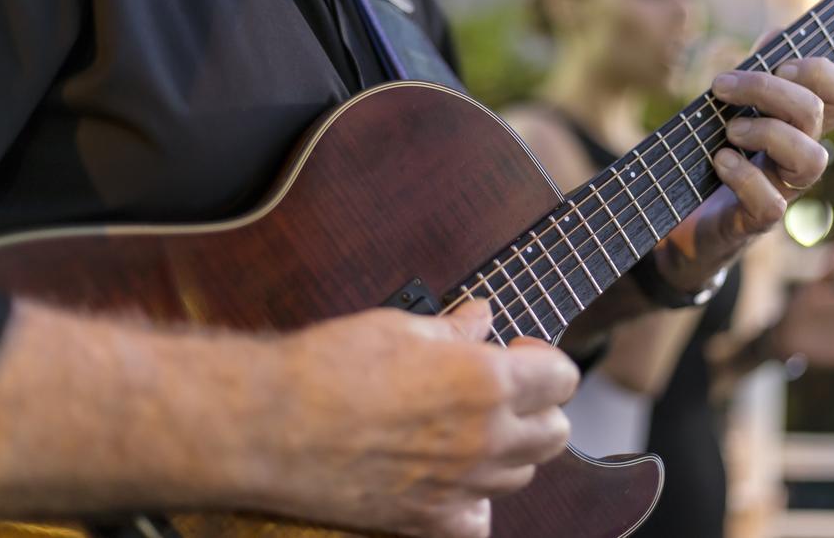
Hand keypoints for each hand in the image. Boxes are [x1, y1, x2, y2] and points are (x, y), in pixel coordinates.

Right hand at [244, 300, 577, 537]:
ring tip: (472, 426)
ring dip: (511, 448)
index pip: (562, 378)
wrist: (271, 425)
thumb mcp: (400, 327)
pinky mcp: (427, 520)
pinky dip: (475, 499)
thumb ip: (454, 328)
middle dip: (540, 405)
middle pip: (555, 432)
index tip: (519, 352)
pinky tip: (451, 475)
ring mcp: (460, 486)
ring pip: (522, 474)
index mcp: (485, 381)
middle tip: (504, 387)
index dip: (544, 360)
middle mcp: (485, 438)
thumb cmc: (329, 368)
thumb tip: (479, 317)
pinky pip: (479, 519)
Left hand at [653, 49, 833, 291]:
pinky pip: (771, 203)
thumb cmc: (717, 158)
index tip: (779, 62)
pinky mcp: (758, 220)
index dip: (822, 71)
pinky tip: (720, 160)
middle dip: (768, 90)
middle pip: (816, 113)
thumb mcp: (734, 111)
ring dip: (766, 133)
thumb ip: (757, 73)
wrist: (688, 222)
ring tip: (728, 130)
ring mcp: (785, 190)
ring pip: (811, 159)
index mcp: (803, 127)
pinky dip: (744, 176)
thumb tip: (779, 32)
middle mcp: (801, 157)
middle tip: (723, 86)